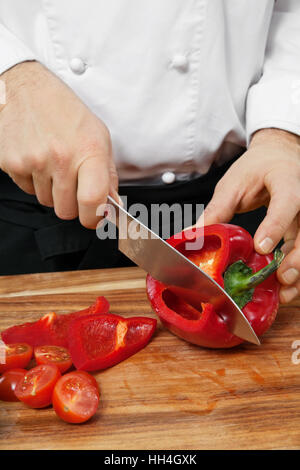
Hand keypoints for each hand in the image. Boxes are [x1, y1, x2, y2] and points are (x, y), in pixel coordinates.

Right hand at [0, 61, 118, 228]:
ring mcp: (33, 162)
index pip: (92, 202)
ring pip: (47, 202)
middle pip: (67, 211)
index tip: (94, 216)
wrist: (25, 90)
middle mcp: (60, 158)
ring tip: (53, 164)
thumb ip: (108, 175)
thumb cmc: (65, 112)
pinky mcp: (12, 164)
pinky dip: (34, 181)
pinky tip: (37, 159)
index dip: (94, 217)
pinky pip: (28, 190)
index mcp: (88, 151)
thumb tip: (111, 205)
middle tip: (72, 182)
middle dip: (72, 203)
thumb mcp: (98, 137)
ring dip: (52, 191)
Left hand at [196, 128, 299, 303]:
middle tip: (282, 278)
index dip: (276, 226)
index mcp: (286, 180)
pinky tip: (284, 285)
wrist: (279, 157)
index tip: (261, 247)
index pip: (287, 202)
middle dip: (298, 258)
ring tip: (285, 291)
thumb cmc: (258, 167)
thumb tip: (191, 235)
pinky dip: (296, 269)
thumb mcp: (233, 184)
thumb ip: (217, 210)